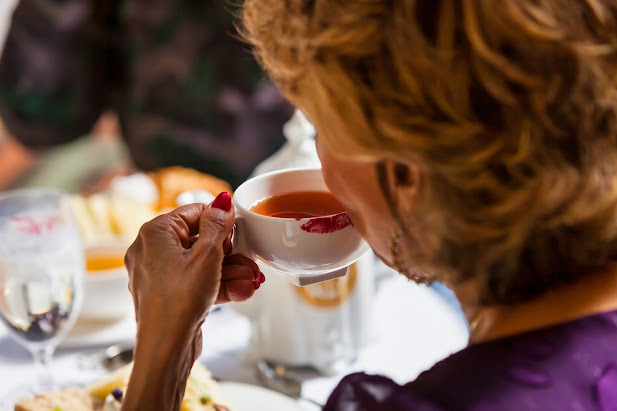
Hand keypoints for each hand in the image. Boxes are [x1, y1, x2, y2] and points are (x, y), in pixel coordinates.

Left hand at [121, 193, 264, 410]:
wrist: (167, 348)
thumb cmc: (179, 302)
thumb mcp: (207, 255)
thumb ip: (217, 225)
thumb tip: (222, 202)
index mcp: (154, 233)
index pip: (193, 212)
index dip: (219, 222)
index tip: (237, 232)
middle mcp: (151, 250)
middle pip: (199, 239)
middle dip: (229, 253)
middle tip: (248, 259)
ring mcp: (159, 274)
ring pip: (201, 264)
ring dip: (229, 271)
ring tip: (251, 279)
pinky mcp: (168, 294)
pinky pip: (196, 281)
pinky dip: (217, 285)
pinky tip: (241, 290)